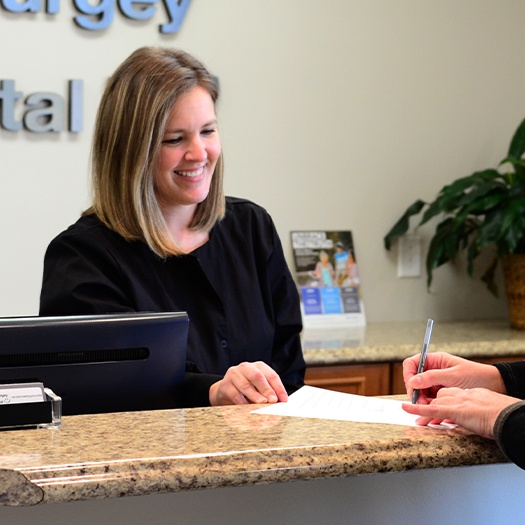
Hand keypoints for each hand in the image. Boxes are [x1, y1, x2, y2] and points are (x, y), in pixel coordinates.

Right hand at [209, 361, 287, 405]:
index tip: (284, 399)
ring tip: (262, 404)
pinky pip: (235, 394)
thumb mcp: (259, 388)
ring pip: (245, 385)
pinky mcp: (225, 385)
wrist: (226, 390)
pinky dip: (242, 402)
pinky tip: (248, 408)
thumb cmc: (248, 389)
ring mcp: (234, 374)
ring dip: (255, 396)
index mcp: (258, 366)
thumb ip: (269, 393)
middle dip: (266, 389)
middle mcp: (246, 367)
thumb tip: (280, 402)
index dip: (278, 387)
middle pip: (257, 376)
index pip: (271, 375)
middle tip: (273, 400)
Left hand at [402, 387, 520, 438]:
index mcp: (471, 394)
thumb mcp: (488, 410)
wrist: (508, 417)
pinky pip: (431, 409)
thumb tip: (475, 419)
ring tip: (413, 416)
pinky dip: (417, 409)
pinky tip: (407, 409)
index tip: (439, 408)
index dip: (443, 401)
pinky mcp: (453, 410)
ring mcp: (457, 401)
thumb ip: (478, 411)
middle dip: (431, 405)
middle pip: (440, 397)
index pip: (452, 394)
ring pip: (435, 402)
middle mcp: (462, 394)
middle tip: (423, 415)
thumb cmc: (504, 416)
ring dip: (423, 409)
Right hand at [403, 351, 505, 404]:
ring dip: (420, 399)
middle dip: (414, 391)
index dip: (408, 375)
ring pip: (420, 390)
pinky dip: (428, 404)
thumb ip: (432, 377)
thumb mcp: (453, 376)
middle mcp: (433, 370)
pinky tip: (431, 410)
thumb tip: (413, 381)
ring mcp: (436, 382)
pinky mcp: (441, 393)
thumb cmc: (476, 376)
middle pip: (414, 379)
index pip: (412, 364)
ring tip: (426, 408)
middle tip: (419, 402)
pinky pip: (429, 398)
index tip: (411, 387)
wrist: (495, 386)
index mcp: (434, 360)